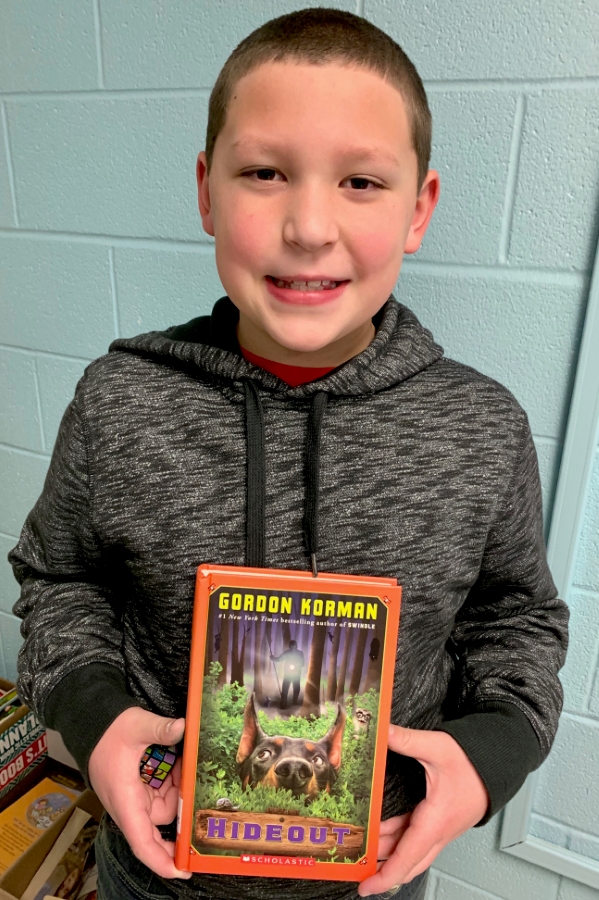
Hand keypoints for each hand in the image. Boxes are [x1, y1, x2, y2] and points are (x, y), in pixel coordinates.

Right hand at [88, 707, 190, 879]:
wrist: (93, 724)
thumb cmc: (110, 731)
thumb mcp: (137, 725)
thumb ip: (160, 729)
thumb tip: (182, 726)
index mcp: (126, 800)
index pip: (143, 842)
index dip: (162, 861)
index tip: (184, 870)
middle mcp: (130, 805)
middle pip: (160, 827)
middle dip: (183, 819)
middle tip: (203, 803)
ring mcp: (135, 798)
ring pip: (166, 807)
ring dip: (179, 791)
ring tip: (187, 766)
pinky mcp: (139, 789)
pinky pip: (162, 794)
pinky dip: (173, 783)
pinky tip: (179, 764)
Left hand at [358, 725, 488, 896]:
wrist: (498, 764)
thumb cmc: (474, 762)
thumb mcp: (437, 747)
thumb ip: (406, 740)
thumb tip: (382, 731)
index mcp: (436, 822)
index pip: (407, 858)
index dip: (385, 875)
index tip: (366, 886)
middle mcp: (438, 831)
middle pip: (407, 862)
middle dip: (382, 870)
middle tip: (357, 870)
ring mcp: (440, 828)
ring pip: (411, 850)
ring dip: (387, 852)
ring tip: (362, 850)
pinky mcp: (439, 821)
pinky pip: (415, 838)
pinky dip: (397, 839)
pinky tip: (381, 832)